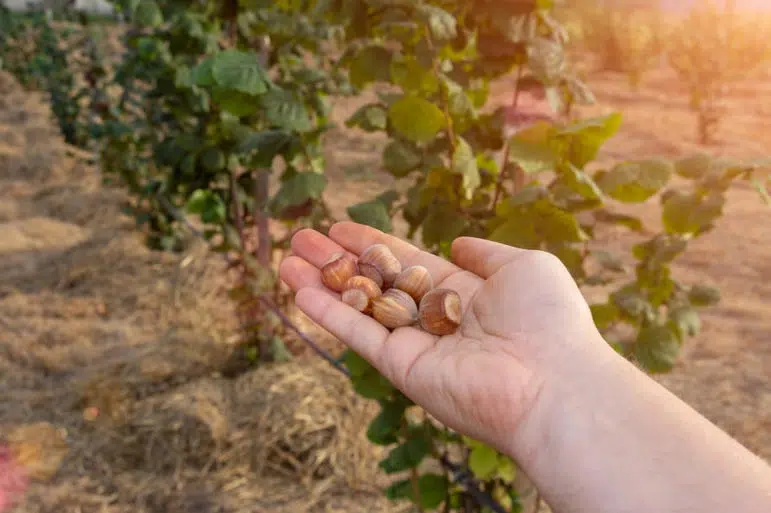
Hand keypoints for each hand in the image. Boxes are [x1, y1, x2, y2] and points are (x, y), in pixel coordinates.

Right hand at [279, 222, 612, 453]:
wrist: (552, 381)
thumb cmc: (548, 319)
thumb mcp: (523, 266)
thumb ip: (486, 253)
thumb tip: (458, 243)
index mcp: (462, 293)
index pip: (406, 263)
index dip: (372, 243)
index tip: (340, 226)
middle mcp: (433, 319)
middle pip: (374, 283)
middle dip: (337, 260)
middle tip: (301, 238)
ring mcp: (415, 345)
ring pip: (358, 308)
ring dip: (321, 284)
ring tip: (285, 259)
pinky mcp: (401, 369)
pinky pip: (359, 336)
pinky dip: (328, 314)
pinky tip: (298, 289)